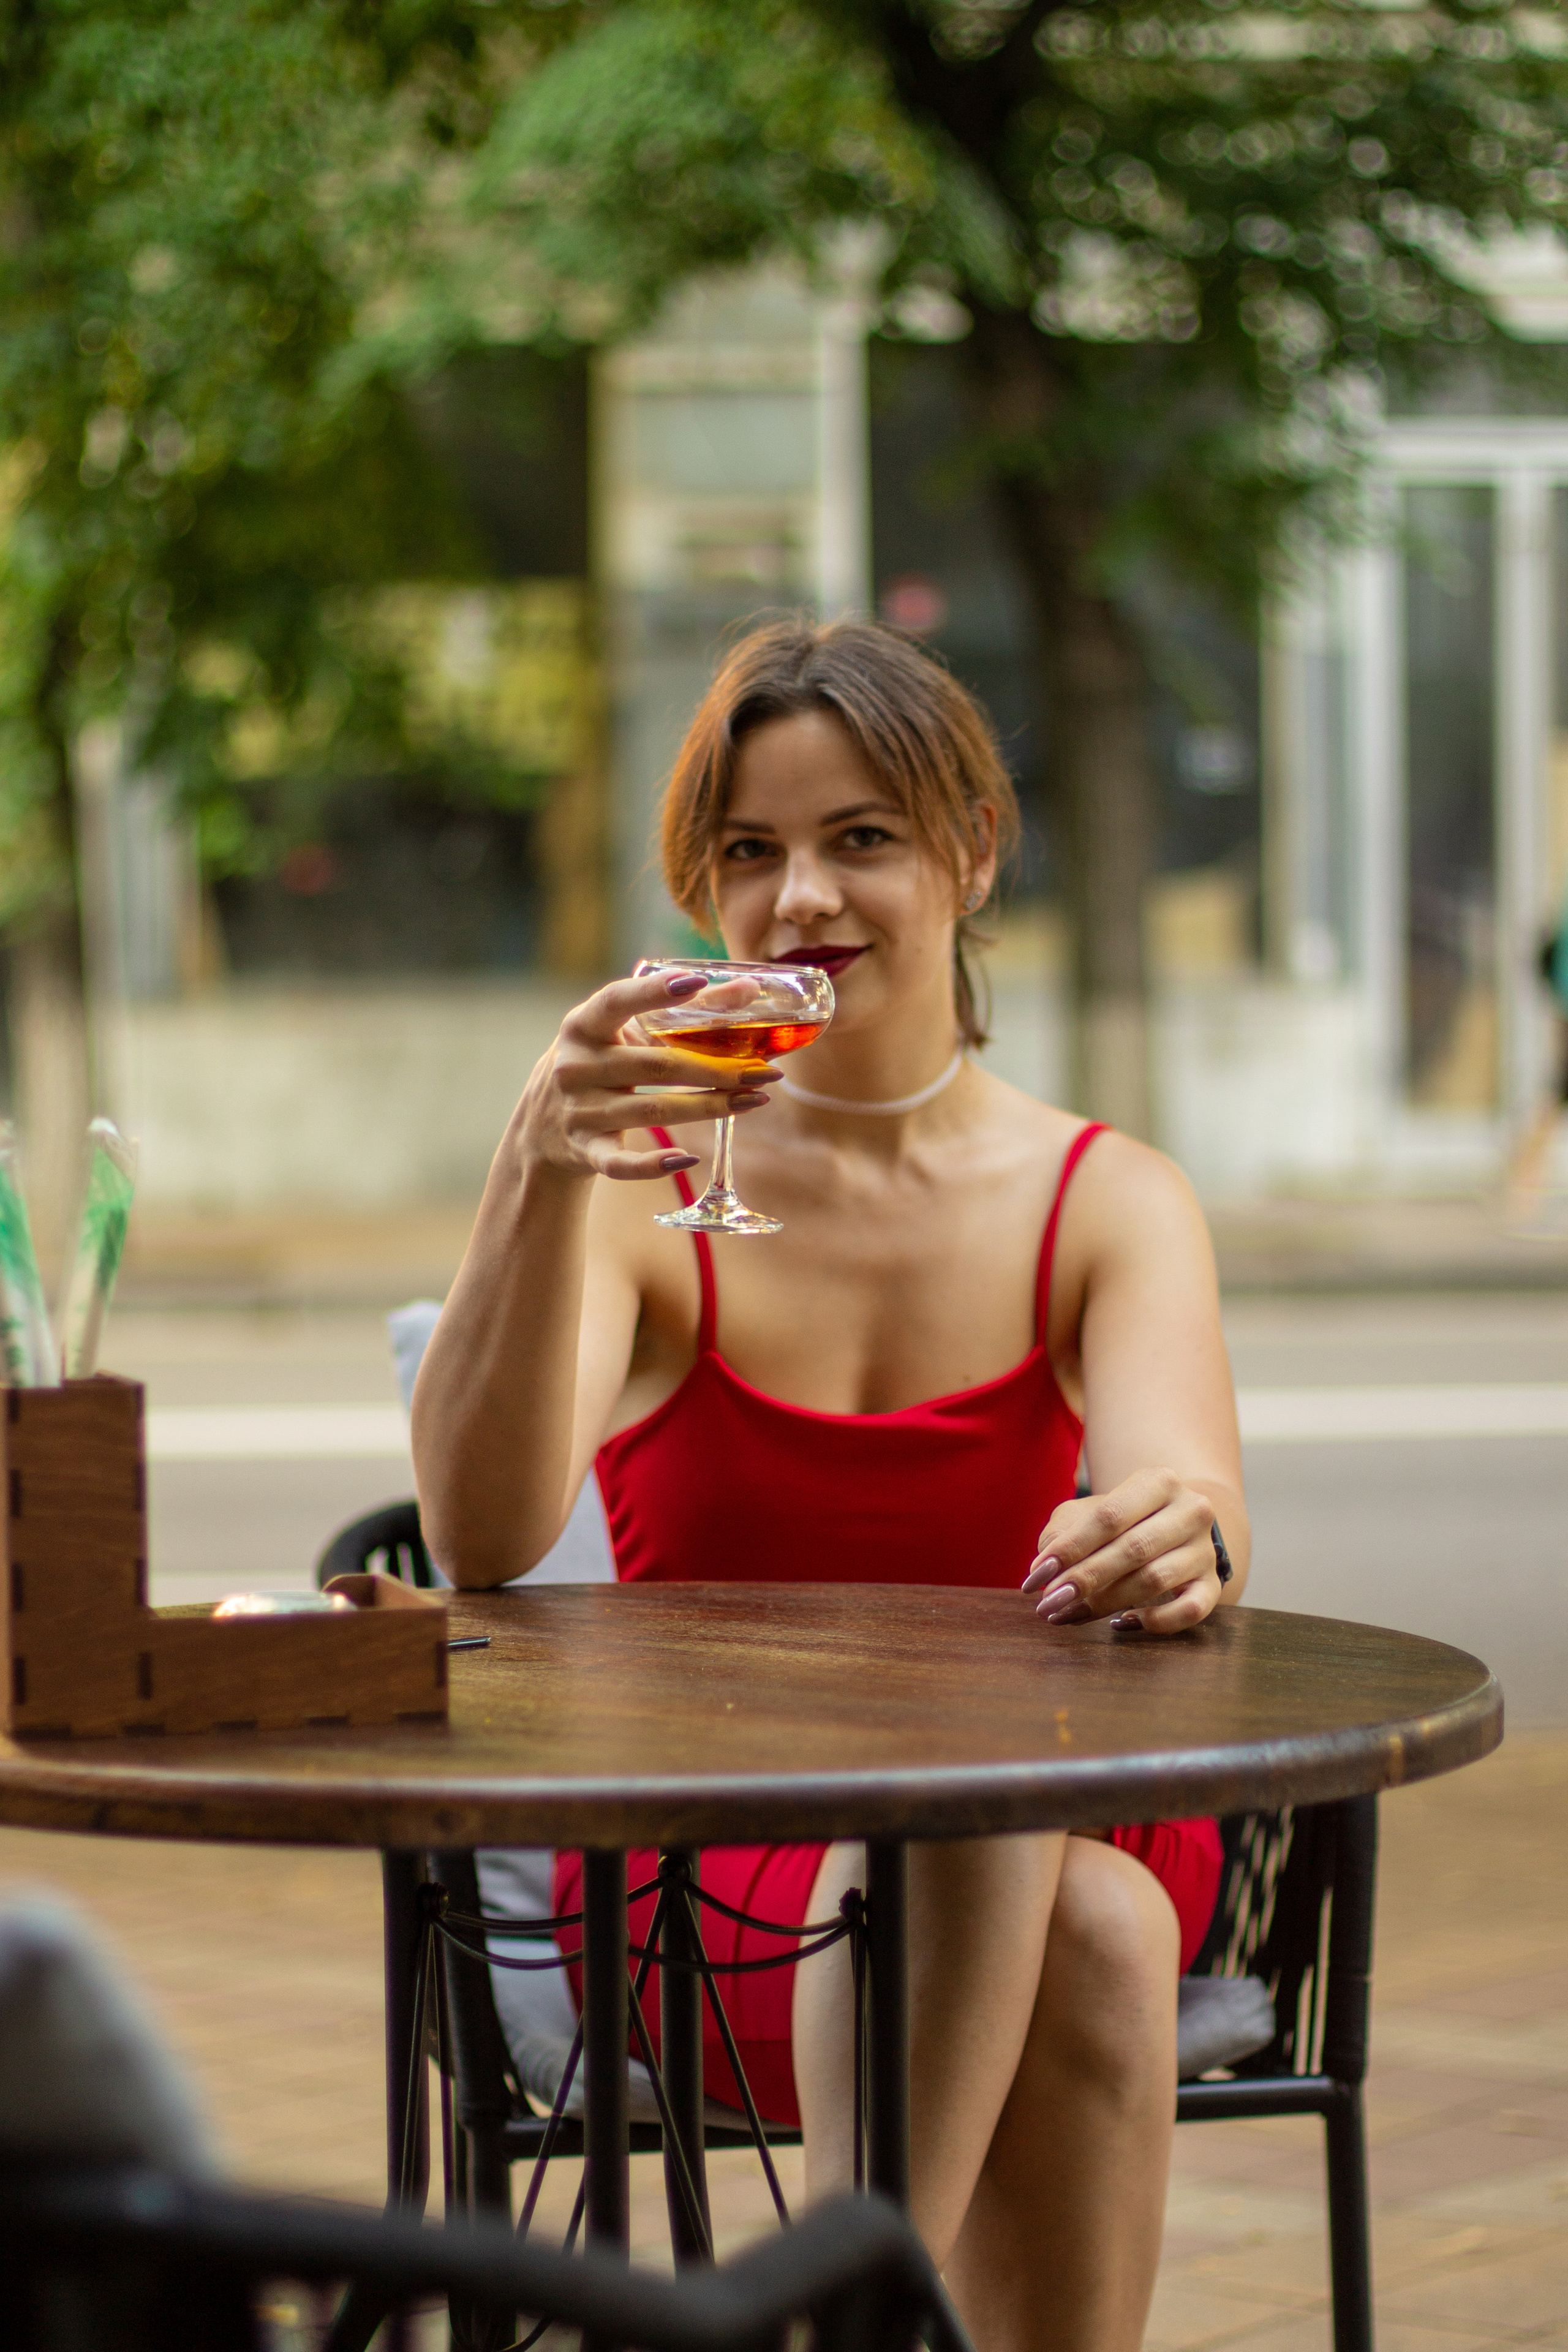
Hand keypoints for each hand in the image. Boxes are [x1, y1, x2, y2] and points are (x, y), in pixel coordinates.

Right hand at [515, 968, 778, 1182]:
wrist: (542, 1125)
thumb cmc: (600, 1062)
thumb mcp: (623, 1032)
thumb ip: (683, 1009)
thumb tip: (750, 988)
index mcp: (582, 1025)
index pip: (617, 1001)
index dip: (655, 991)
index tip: (697, 981)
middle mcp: (575, 1067)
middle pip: (656, 1067)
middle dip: (716, 1069)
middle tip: (764, 1072)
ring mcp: (579, 1111)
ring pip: (654, 1112)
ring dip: (710, 1107)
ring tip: (755, 1100)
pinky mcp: (585, 1151)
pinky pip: (622, 1163)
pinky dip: (653, 1166)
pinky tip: (690, 1159)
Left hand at [1021, 1469, 1221, 1634]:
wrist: (1176, 1526)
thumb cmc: (1121, 1519)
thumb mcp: (1088, 1512)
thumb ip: (1062, 1532)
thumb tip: (1043, 1570)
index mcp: (1158, 1481)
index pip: (1109, 1516)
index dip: (1070, 1548)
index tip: (1037, 1575)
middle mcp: (1190, 1511)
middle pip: (1132, 1549)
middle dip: (1084, 1579)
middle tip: (1048, 1604)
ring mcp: (1205, 1550)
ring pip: (1155, 1581)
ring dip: (1106, 1603)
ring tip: (1068, 1615)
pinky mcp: (1212, 1585)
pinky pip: (1189, 1610)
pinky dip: (1155, 1622)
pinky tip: (1120, 1622)